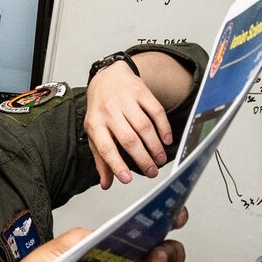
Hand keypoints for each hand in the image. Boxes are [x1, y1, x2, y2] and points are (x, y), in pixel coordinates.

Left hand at [86, 60, 174, 189]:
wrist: (108, 77)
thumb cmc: (101, 110)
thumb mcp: (94, 133)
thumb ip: (101, 159)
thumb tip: (107, 184)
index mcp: (95, 125)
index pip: (106, 148)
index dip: (117, 165)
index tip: (127, 179)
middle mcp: (109, 111)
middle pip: (128, 139)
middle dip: (142, 158)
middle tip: (152, 172)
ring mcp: (125, 100)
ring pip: (144, 126)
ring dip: (154, 146)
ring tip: (160, 159)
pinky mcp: (141, 91)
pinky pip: (156, 111)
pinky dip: (163, 127)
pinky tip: (166, 140)